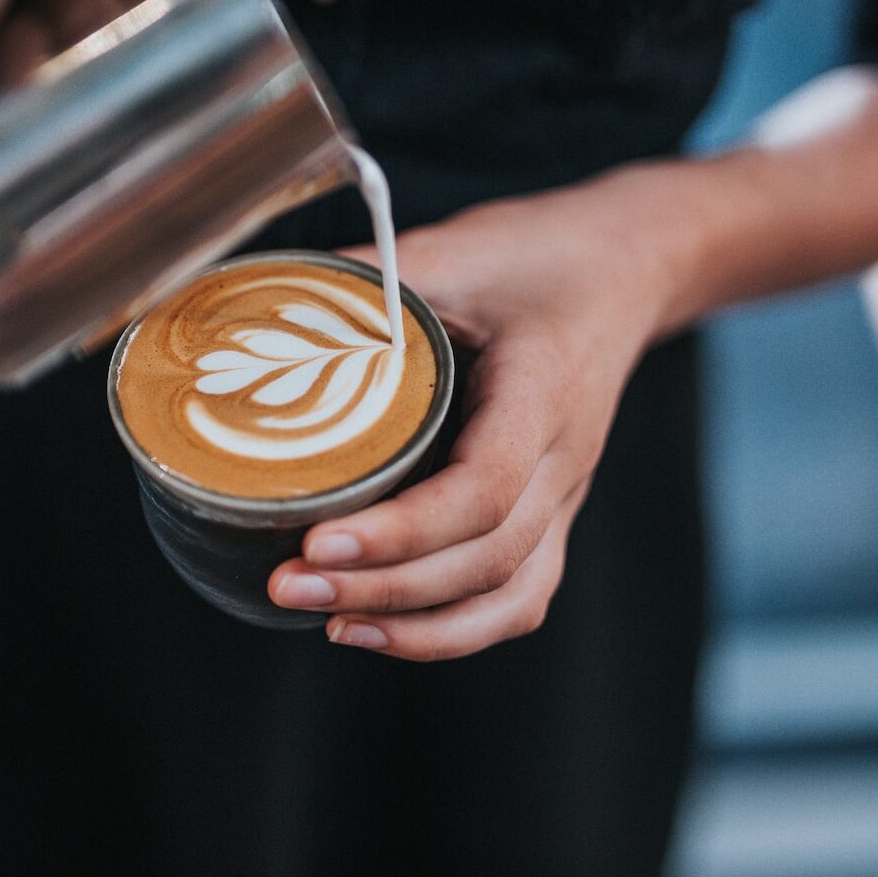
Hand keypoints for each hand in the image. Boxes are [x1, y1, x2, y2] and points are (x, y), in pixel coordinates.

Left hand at [267, 171, 682, 660]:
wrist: (623, 268)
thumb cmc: (536, 255)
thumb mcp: (450, 248)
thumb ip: (361, 280)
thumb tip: (254, 310)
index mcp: (543, 392)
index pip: (483, 488)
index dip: (401, 529)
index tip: (316, 541)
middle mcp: (565, 459)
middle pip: (488, 558)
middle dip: (385, 588)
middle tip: (290, 585)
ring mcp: (566, 494)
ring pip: (510, 595)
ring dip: (419, 626)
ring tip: (330, 623)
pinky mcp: (552, 512)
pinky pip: (519, 596)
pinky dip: (455, 629)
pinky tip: (383, 628)